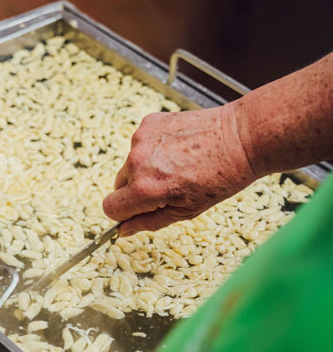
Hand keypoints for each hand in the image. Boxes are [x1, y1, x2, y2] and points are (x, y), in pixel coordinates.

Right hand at [102, 104, 255, 235]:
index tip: (138, 210)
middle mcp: (138, 162)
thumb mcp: (186, 211)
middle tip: (168, 187)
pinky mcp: (149, 122)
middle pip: (119, 185)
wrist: (240, 137)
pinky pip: (141, 142)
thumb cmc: (221, 177)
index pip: (110, 207)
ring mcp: (142, 138)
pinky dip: (154, 147)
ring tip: (178, 165)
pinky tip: (178, 148)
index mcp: (145, 189)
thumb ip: (149, 222)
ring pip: (131, 163)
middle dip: (137, 189)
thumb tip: (123, 230)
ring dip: (146, 167)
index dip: (123, 213)